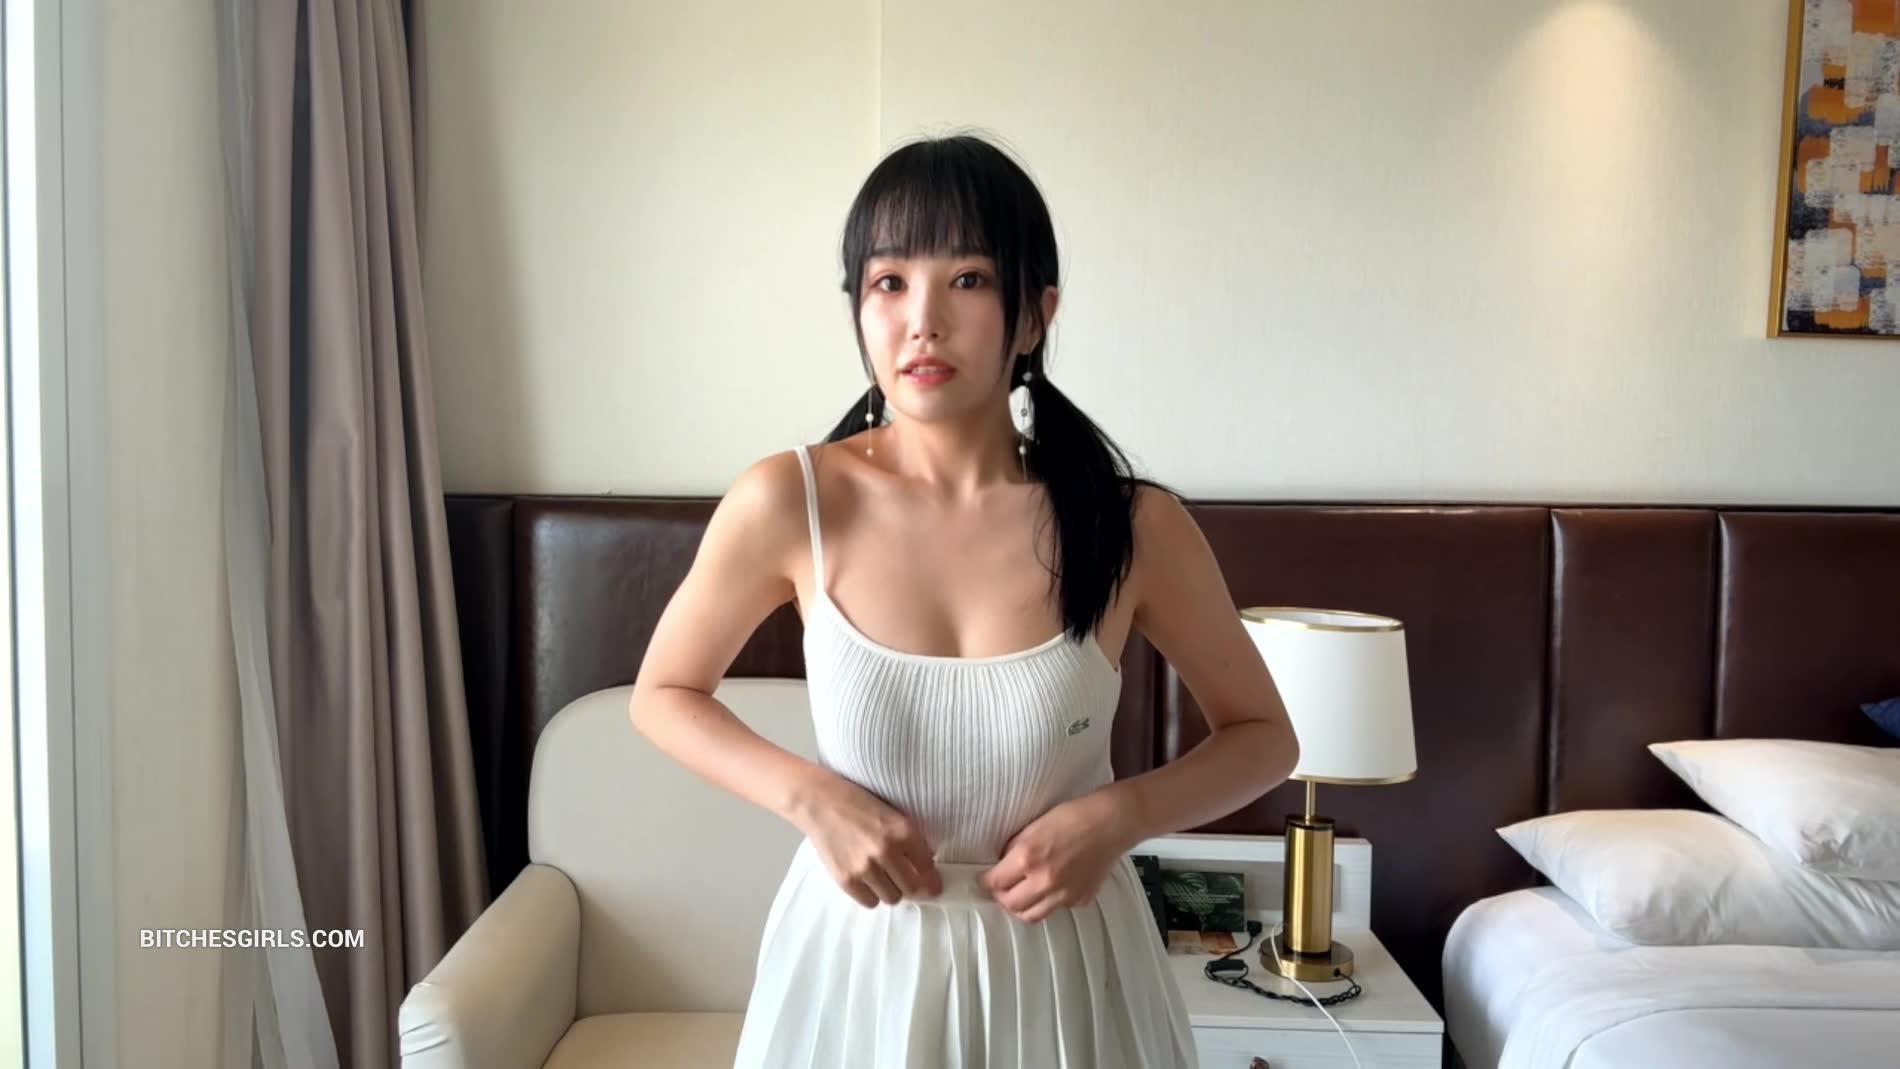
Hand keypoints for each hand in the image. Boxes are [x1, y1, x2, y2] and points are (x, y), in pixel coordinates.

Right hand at [789, 773, 942, 908]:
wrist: (819, 801)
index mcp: (903, 831)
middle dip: (910, 885)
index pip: (928, 868)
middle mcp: (886, 851)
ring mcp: (865, 868)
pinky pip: (870, 902)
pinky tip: (866, 881)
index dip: (930, 878)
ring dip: (891, 890)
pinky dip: (871, 895)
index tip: (931, 883)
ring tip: (881, 877)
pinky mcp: (846, 880)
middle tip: (903, 878)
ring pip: (893, 898)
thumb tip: (927, 868)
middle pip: (912, 888)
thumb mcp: (892, 814)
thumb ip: (910, 840)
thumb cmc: (857, 803)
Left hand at [981, 790, 1133, 923]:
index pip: (994, 883)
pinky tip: (1051, 888)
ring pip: (1032, 916)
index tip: (985, 879)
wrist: (1110, 822)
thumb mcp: (1033, 826)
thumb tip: (1002, 865)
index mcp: (1028, 858)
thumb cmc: (1073, 816)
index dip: (986, 881)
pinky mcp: (1080, 900)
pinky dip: (1048, 902)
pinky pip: (1056, 909)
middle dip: (1001, 897)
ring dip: (1022, 907)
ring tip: (1022, 895)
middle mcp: (1044, 881)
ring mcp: (1064, 895)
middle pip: (1010, 905)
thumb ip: (1015, 848)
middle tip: (1002, 888)